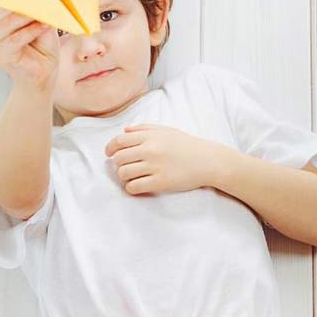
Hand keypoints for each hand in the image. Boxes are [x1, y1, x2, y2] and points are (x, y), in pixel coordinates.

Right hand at [0, 8, 59, 91]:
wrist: (44, 77)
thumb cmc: (43, 51)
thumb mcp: (42, 25)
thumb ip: (39, 12)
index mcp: (1, 20)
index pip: (6, 1)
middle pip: (6, 10)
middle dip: (25, 2)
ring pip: (9, 23)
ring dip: (29, 16)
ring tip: (45, 11)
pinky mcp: (4, 56)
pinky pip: (15, 39)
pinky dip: (31, 31)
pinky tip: (43, 26)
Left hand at [104, 124, 222, 194]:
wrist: (207, 160)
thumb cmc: (186, 144)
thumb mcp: (165, 130)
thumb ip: (143, 128)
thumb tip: (124, 131)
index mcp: (149, 135)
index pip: (119, 141)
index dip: (110, 148)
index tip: (109, 154)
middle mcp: (150, 149)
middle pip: (118, 158)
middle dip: (117, 164)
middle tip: (124, 166)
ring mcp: (155, 166)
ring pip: (123, 173)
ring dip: (124, 176)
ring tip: (132, 176)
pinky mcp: (160, 182)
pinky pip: (134, 187)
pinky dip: (131, 187)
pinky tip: (138, 185)